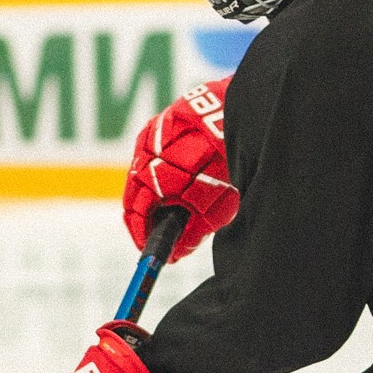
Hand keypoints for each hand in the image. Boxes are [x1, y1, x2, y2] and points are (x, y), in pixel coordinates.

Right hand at [124, 84, 237, 262]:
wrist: (237, 119)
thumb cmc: (228, 165)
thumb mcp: (216, 209)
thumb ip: (192, 233)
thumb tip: (176, 253)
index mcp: (153, 180)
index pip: (136, 214)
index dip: (142, 235)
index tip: (150, 248)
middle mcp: (144, 158)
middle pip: (134, 195)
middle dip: (146, 216)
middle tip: (158, 232)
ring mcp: (148, 138)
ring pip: (140, 174)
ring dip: (150, 192)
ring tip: (167, 206)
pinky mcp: (156, 125)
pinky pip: (148, 154)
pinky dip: (155, 171)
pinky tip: (171, 180)